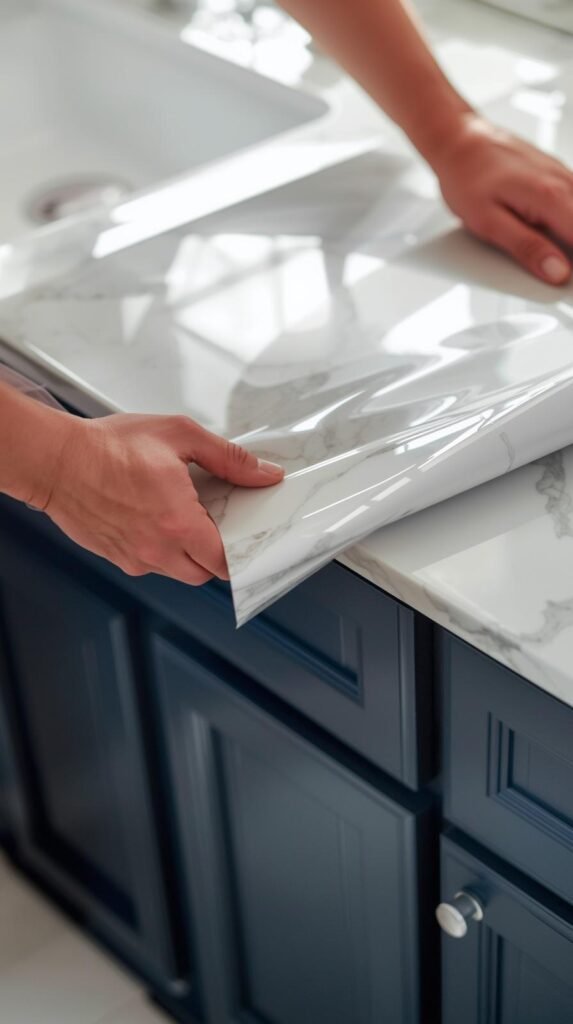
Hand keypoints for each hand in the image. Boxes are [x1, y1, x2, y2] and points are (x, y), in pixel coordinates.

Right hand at [37, 413, 283, 584]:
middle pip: (203, 573)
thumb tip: (264, 474)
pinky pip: (149, 564)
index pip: (225, 561)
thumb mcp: (180, 436)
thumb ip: (228, 459)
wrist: (55, 459)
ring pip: (176, 572)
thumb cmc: (109, 446)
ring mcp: (134, 557)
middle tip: (211, 520)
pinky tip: (152, 517)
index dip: (239, 549)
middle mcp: (158, 550)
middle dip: (214, 553)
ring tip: (178, 514)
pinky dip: (158, 549)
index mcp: (179, 524)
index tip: (243, 532)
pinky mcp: (115, 557)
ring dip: (186, 552)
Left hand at [433, 114, 572, 284]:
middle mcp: (564, 183)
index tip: (569, 286)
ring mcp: (564, 177)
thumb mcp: (488, 223)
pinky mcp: (559, 177)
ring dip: (570, 242)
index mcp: (550, 197)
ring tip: (558, 263)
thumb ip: (526, 248)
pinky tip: (555, 239)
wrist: (460, 141)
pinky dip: (568, 224)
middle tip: (561, 279)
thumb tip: (557, 272)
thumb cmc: (467, 178)